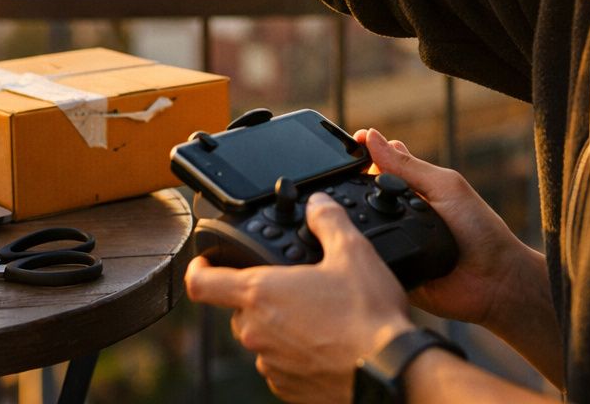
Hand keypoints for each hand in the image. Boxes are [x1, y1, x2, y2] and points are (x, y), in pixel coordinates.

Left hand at [186, 192, 414, 402]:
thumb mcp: (352, 253)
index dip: (197, 267)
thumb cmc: (368, 317)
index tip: (203, 262)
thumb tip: (317, 204)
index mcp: (260, 294)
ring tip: (319, 317)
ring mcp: (271, 365)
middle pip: (239, 309)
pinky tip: (327, 343)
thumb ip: (327, 221)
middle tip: (294, 287)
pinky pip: (281, 365)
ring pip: (262, 338)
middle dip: (260, 297)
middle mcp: (256, 333)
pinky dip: (296, 353)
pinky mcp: (289, 389)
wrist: (392, 373)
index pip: (201, 283)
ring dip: (280, 326)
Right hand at [358, 128, 530, 328]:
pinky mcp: (389, 267)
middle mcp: (399, 212)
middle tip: (341, 175)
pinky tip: (352, 240)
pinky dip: (360, 249)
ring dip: (352, 217)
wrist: (494, 280)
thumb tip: (372, 138)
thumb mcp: (444, 186)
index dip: (363, 153)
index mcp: (413, 187)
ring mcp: (393, 240)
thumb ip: (407, 166)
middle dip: (350, 183)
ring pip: (360, 225)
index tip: (351, 141)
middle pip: (363, 193)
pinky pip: (366, 257)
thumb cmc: (479, 229)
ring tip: (344, 206)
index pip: (380, 164)